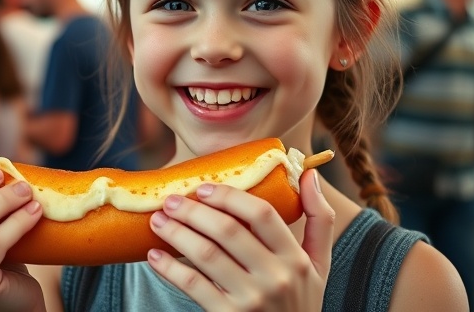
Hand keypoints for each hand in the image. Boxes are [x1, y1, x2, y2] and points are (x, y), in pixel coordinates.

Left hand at [147, 169, 334, 310]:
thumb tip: (310, 174)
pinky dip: (169, 268)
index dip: (230, 196)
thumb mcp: (318, 265)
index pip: (262, 214)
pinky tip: (154, 255)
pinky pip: (192, 285)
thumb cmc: (300, 302)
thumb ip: (320, 220)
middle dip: (193, 210)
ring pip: (206, 254)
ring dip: (176, 233)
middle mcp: (276, 277)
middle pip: (228, 230)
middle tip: (171, 200)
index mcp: (296, 259)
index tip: (205, 187)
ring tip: (158, 220)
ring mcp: (251, 300)